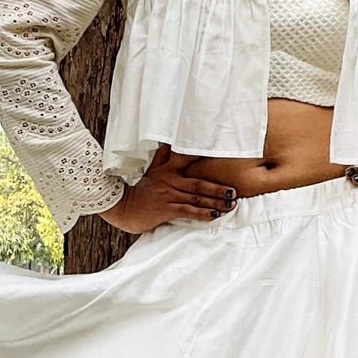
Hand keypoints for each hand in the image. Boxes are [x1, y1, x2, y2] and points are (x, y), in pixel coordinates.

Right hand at [99, 144, 238, 234]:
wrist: (123, 208)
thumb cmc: (141, 190)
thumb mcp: (151, 171)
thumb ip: (162, 158)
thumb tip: (168, 142)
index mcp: (168, 170)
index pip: (188, 158)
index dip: (204, 155)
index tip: (220, 151)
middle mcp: (170, 181)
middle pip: (198, 183)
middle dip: (218, 188)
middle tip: (234, 191)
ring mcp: (168, 195)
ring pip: (196, 198)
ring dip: (215, 202)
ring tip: (230, 204)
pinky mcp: (165, 210)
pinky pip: (187, 211)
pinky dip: (202, 213)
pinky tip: (214, 215)